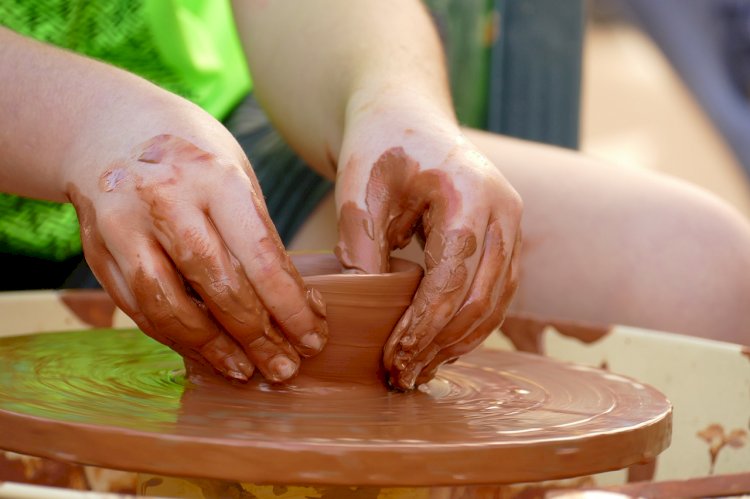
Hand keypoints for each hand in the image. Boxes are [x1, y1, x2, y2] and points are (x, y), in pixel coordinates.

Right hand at [62, 108, 327, 382]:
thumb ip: (259, 237)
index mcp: (214, 177)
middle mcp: (164, 199)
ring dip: (213, 349)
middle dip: (258, 337)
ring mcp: (122, 225)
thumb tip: (294, 306)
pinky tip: (205, 351)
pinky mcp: (96, 250)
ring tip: (247, 370)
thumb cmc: (194, 156)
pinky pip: (139, 308)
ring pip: (170, 307)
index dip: (290, 308)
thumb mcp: (237, 178)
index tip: (314, 339)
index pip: (261, 258)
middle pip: (218, 287)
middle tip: (286, 367)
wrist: (111, 127)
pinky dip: (176, 338)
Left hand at [335, 100, 521, 389]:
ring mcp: (511, 224)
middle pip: (482, 298)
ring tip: (421, 371)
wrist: (405, 118)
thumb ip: (362, 248)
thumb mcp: (358, 191)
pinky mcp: (506, 238)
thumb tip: (370, 312)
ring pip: (497, 302)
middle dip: (441, 344)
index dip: (424, 326)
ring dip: (460, 342)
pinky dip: (472, 324)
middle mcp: (504, 211)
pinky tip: (441, 345)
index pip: (453, 278)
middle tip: (404, 376)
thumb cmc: (378, 148)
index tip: (395, 358)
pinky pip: (498, 292)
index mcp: (470, 194)